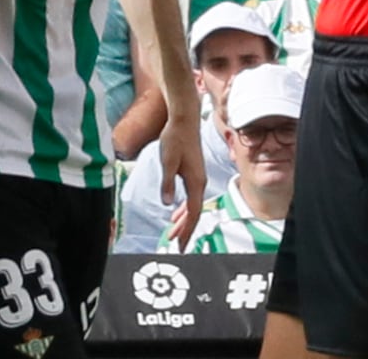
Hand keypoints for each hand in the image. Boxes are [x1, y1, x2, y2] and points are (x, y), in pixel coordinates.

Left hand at [157, 109, 205, 249]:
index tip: (181, 244)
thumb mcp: (168, 162)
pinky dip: (183, 208)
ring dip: (183, 220)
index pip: (193, 212)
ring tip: (174, 234)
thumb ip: (168, 183)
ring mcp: (197, 178)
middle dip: (185, 230)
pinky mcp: (193, 174)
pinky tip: (175, 213)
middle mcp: (200, 182)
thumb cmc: (175, 139)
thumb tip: (167, 204)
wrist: (184, 121)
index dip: (187, 230)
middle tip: (177, 246)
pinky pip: (190, 197)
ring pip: (192, 205)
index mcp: (196, 182)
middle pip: (194, 212)